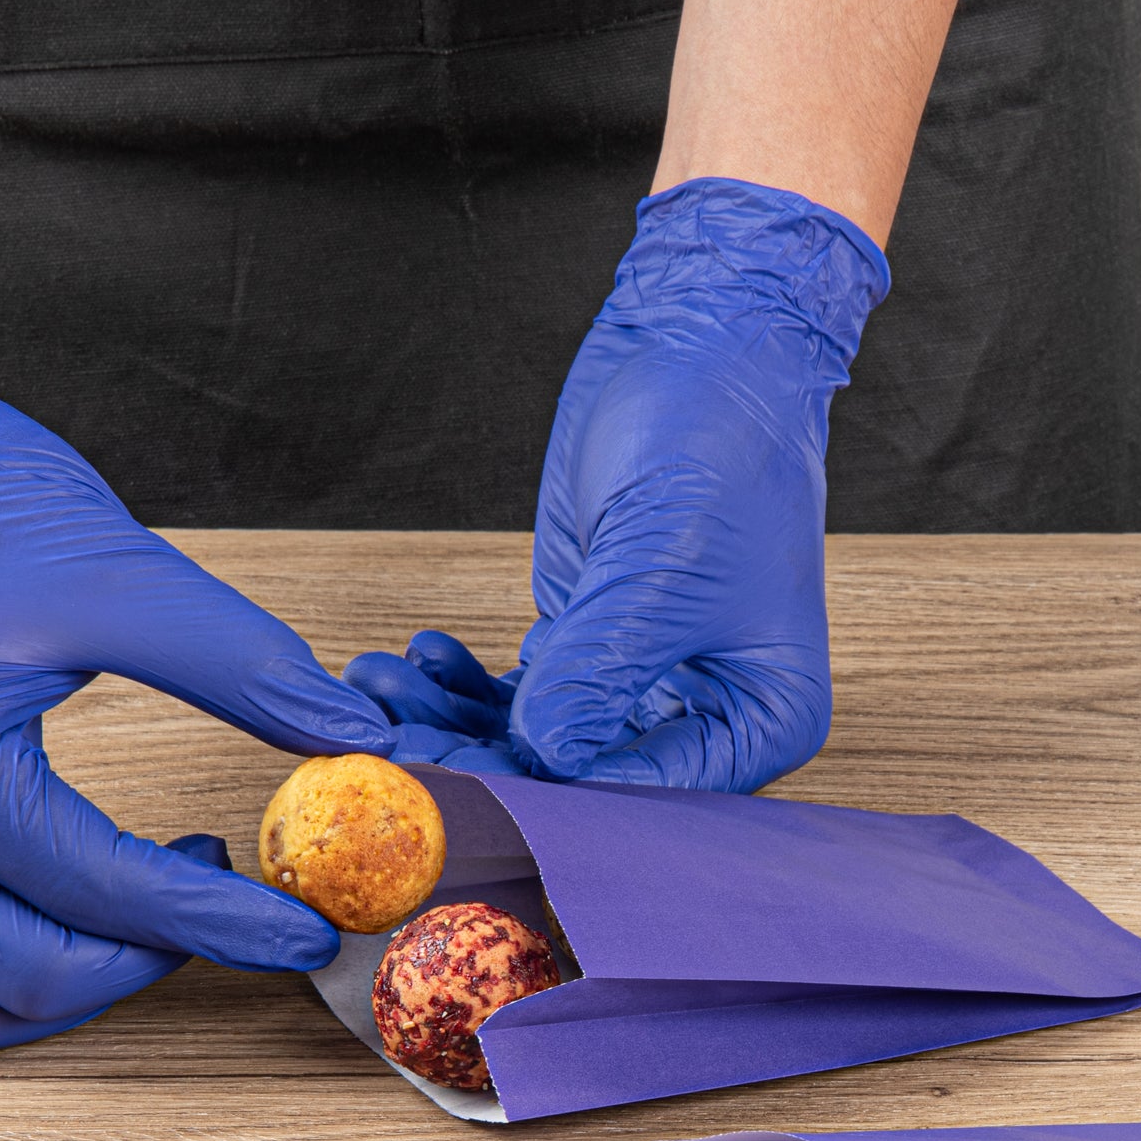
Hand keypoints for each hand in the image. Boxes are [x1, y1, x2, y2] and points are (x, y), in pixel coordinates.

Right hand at [0, 226, 391, 1054]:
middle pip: (25, 977)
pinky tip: (77, 906)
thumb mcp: (122, 568)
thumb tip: (355, 744)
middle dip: (150, 963)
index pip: (93, 890)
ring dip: (77, 987)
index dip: (218, 924)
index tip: (307, 931)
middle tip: (235, 906)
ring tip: (157, 904)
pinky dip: (7, 976)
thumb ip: (244, 666)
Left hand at [350, 176, 888, 790]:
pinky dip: (457, 688)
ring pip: (532, 743)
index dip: (544, 797)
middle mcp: (704, 719)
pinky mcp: (586, 650)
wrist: (700, 343)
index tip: (448, 785)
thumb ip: (601, 668)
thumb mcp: (658, 561)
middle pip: (580, 780)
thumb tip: (541, 756)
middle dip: (477, 761)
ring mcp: (639, 689)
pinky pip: (514, 699)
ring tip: (378, 687)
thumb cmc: (717, 438)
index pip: (643, 793)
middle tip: (387, 747)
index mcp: (762, 719)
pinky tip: (410, 661)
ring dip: (449, 722)